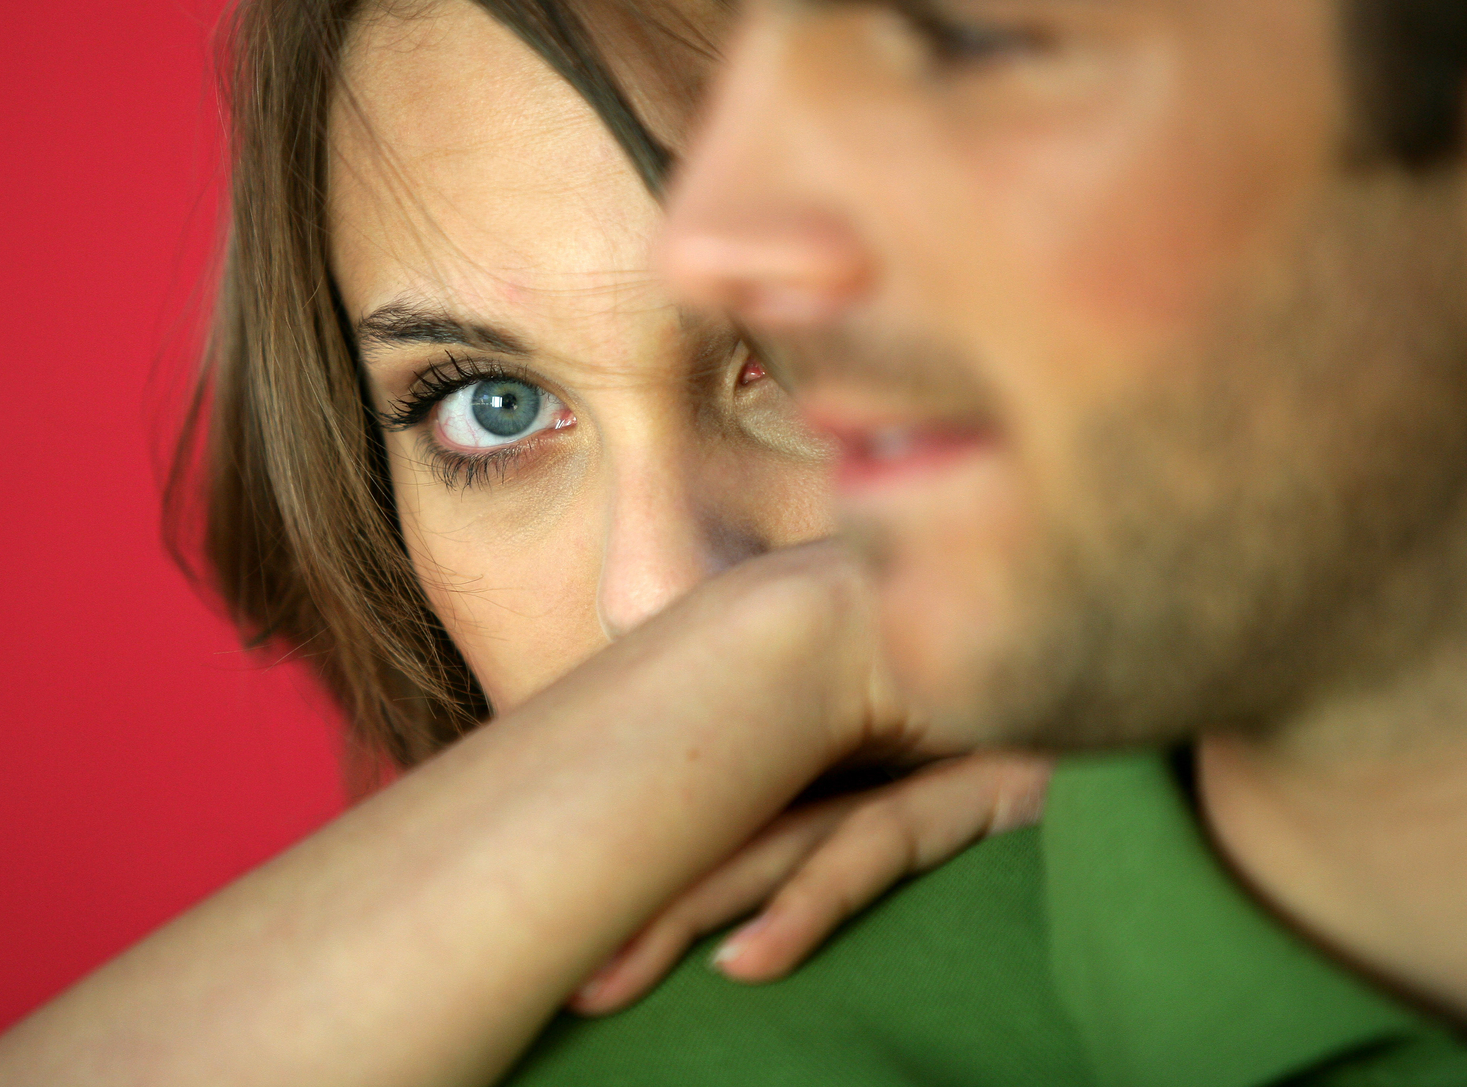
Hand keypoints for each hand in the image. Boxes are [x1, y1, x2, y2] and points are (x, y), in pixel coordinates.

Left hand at [567, 751, 1050, 1013]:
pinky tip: (748, 964)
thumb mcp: (937, 800)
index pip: (727, 801)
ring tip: (611, 983)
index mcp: (842, 741)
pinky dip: (808, 909)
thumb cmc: (1046, 760)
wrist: (1159, 732)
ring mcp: (916, 751)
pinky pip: (872, 849)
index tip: (565, 923)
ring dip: (689, 914)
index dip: (643, 857)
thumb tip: (745, 909)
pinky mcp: (973, 782)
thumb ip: (850, 826)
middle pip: (727, 815)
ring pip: (776, 838)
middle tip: (555, 968)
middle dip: (636, 891)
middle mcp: (864, 734)